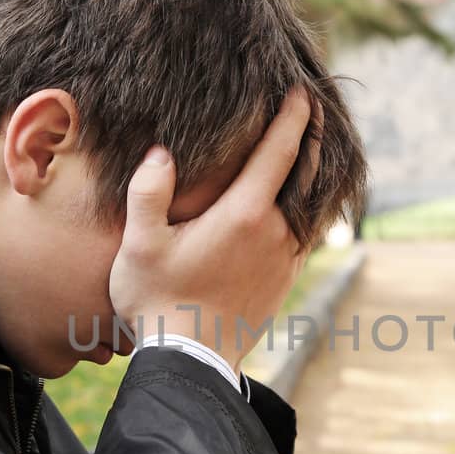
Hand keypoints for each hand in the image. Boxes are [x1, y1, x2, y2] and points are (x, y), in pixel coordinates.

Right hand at [109, 88, 314, 372]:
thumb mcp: (140, 244)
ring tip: (312, 149)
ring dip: (314, 173)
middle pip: (306, 173)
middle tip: (314, 108)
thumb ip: (148, 192)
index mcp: (243, 214)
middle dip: (312, 137)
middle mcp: (274, 232)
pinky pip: (307, 232)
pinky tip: (300, 202)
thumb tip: (161, 153)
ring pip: (311, 204)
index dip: (293, 118)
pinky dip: (310, 208)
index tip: (302, 92)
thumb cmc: (158, 300)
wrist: (190, 361)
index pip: (279, 152)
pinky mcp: (285, 280)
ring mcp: (285, 258)